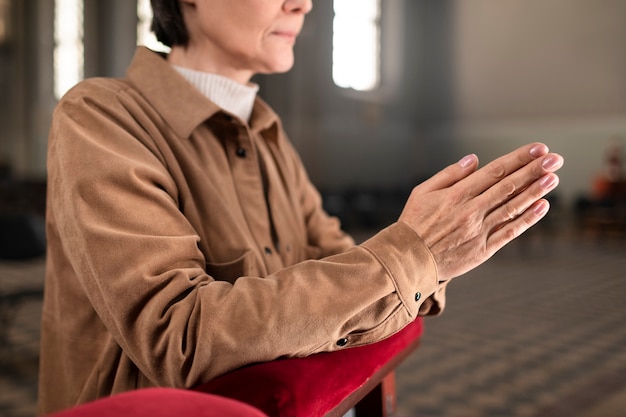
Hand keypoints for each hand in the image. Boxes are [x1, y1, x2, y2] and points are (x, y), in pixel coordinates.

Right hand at [399, 142, 563, 280]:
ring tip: (553, 178)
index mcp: (456, 195)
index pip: (494, 171)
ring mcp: (478, 231)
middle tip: (555, 159)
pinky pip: (509, 232)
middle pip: (508, 187)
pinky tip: (542, 207)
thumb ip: (449, 174)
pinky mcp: (482, 250)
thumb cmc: (413, 223)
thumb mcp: (422, 192)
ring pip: (512, 208)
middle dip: (534, 171)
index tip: (537, 149)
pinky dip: (527, 220)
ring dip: (535, 192)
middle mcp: (470, 211)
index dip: (518, 159)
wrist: (407, 259)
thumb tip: (474, 159)